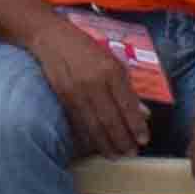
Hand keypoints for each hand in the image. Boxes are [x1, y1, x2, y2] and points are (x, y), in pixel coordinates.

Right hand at [37, 20, 147, 157]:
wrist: (51, 38)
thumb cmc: (87, 49)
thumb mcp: (113, 61)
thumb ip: (128, 88)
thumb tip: (144, 113)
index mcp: (111, 70)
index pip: (127, 104)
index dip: (136, 125)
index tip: (144, 140)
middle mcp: (94, 82)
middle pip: (111, 119)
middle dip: (122, 140)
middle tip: (131, 153)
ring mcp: (76, 91)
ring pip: (93, 125)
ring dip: (106, 144)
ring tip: (116, 155)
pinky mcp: (62, 97)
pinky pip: (78, 122)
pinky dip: (89, 137)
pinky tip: (97, 146)